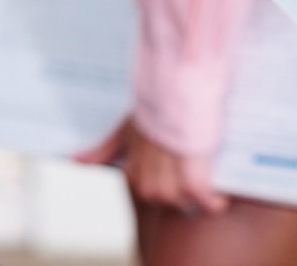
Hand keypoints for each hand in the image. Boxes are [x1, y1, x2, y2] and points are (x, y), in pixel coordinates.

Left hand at [78, 119, 227, 215]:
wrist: (174, 93)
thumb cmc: (152, 109)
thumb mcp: (125, 130)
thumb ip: (103, 150)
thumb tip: (75, 161)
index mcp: (133, 176)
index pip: (148, 195)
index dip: (164, 183)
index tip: (174, 170)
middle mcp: (148, 186)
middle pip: (169, 201)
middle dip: (181, 189)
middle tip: (191, 167)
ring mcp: (169, 187)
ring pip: (187, 203)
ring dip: (198, 193)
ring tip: (206, 172)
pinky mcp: (193, 183)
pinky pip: (206, 202)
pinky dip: (214, 201)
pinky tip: (221, 195)